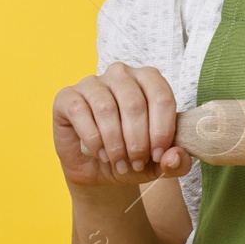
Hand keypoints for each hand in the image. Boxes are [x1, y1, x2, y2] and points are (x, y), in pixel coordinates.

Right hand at [52, 63, 190, 187]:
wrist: (99, 169)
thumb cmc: (132, 156)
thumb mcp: (159, 163)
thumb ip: (177, 162)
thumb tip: (174, 157)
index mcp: (149, 80)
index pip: (162, 97)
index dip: (162, 130)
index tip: (158, 155)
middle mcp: (121, 74)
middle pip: (134, 104)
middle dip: (138, 141)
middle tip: (136, 162)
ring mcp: (93, 83)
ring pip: (107, 108)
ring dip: (115, 143)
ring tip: (119, 163)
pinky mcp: (68, 97)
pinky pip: (81, 112)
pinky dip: (93, 139)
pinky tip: (101, 154)